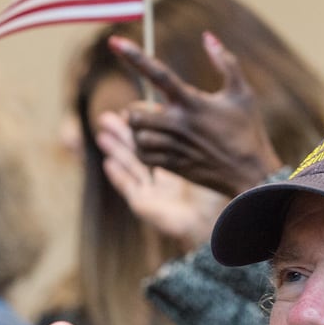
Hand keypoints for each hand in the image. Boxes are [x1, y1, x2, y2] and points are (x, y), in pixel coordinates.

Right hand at [96, 109, 229, 248]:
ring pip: (130, 166)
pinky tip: (108, 163)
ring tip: (101, 134)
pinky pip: (128, 188)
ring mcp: (154, 192)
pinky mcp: (145, 205)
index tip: (132, 109)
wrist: (219, 218)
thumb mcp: (207, 153)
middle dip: (122, 134)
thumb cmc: (221, 189)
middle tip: (107, 117)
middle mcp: (164, 178)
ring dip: (115, 150)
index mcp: (181, 163)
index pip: (156, 138)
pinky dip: (118, 176)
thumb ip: (196, 134)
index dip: (143, 125)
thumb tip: (185, 107)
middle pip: (138, 150)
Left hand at [109, 33, 283, 196]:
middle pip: (135, 112)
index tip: (114, 41)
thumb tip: (207, 36)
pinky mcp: (173, 165)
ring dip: (138, 129)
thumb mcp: (242, 93)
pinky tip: (154, 144)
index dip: (135, 57)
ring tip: (152, 128)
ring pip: (136, 135)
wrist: (251, 174)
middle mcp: (180, 125)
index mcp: (193, 102)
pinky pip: (142, 156)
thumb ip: (225, 62)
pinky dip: (142, 149)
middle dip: (136, 109)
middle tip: (149, 110)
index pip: (158, 74)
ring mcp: (174, 147)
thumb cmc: (248, 131)